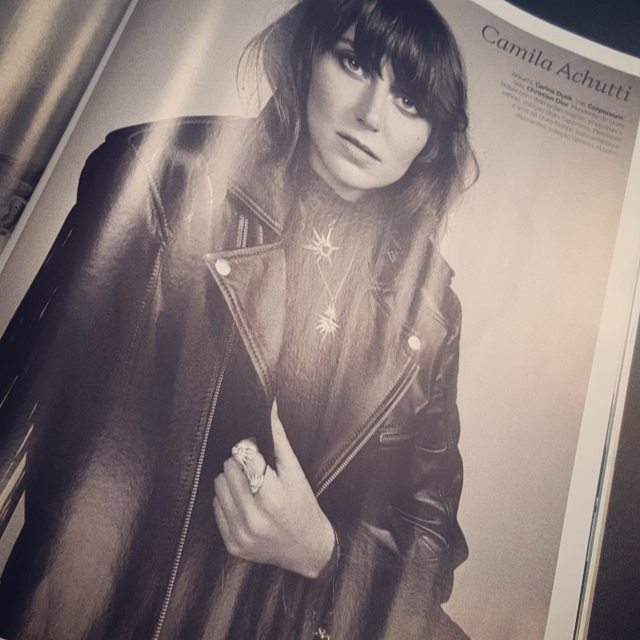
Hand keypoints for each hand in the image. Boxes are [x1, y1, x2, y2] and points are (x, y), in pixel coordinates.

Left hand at [213, 400, 334, 577]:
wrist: (307, 549)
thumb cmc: (303, 505)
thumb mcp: (296, 472)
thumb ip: (280, 439)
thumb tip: (272, 408)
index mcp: (271, 495)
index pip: (244, 456)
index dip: (250, 449)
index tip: (257, 451)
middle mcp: (253, 516)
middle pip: (228, 470)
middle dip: (239, 464)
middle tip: (253, 469)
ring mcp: (241, 532)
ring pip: (219, 487)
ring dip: (230, 481)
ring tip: (248, 485)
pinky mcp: (233, 544)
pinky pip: (217, 508)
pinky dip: (228, 501)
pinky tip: (244, 502)